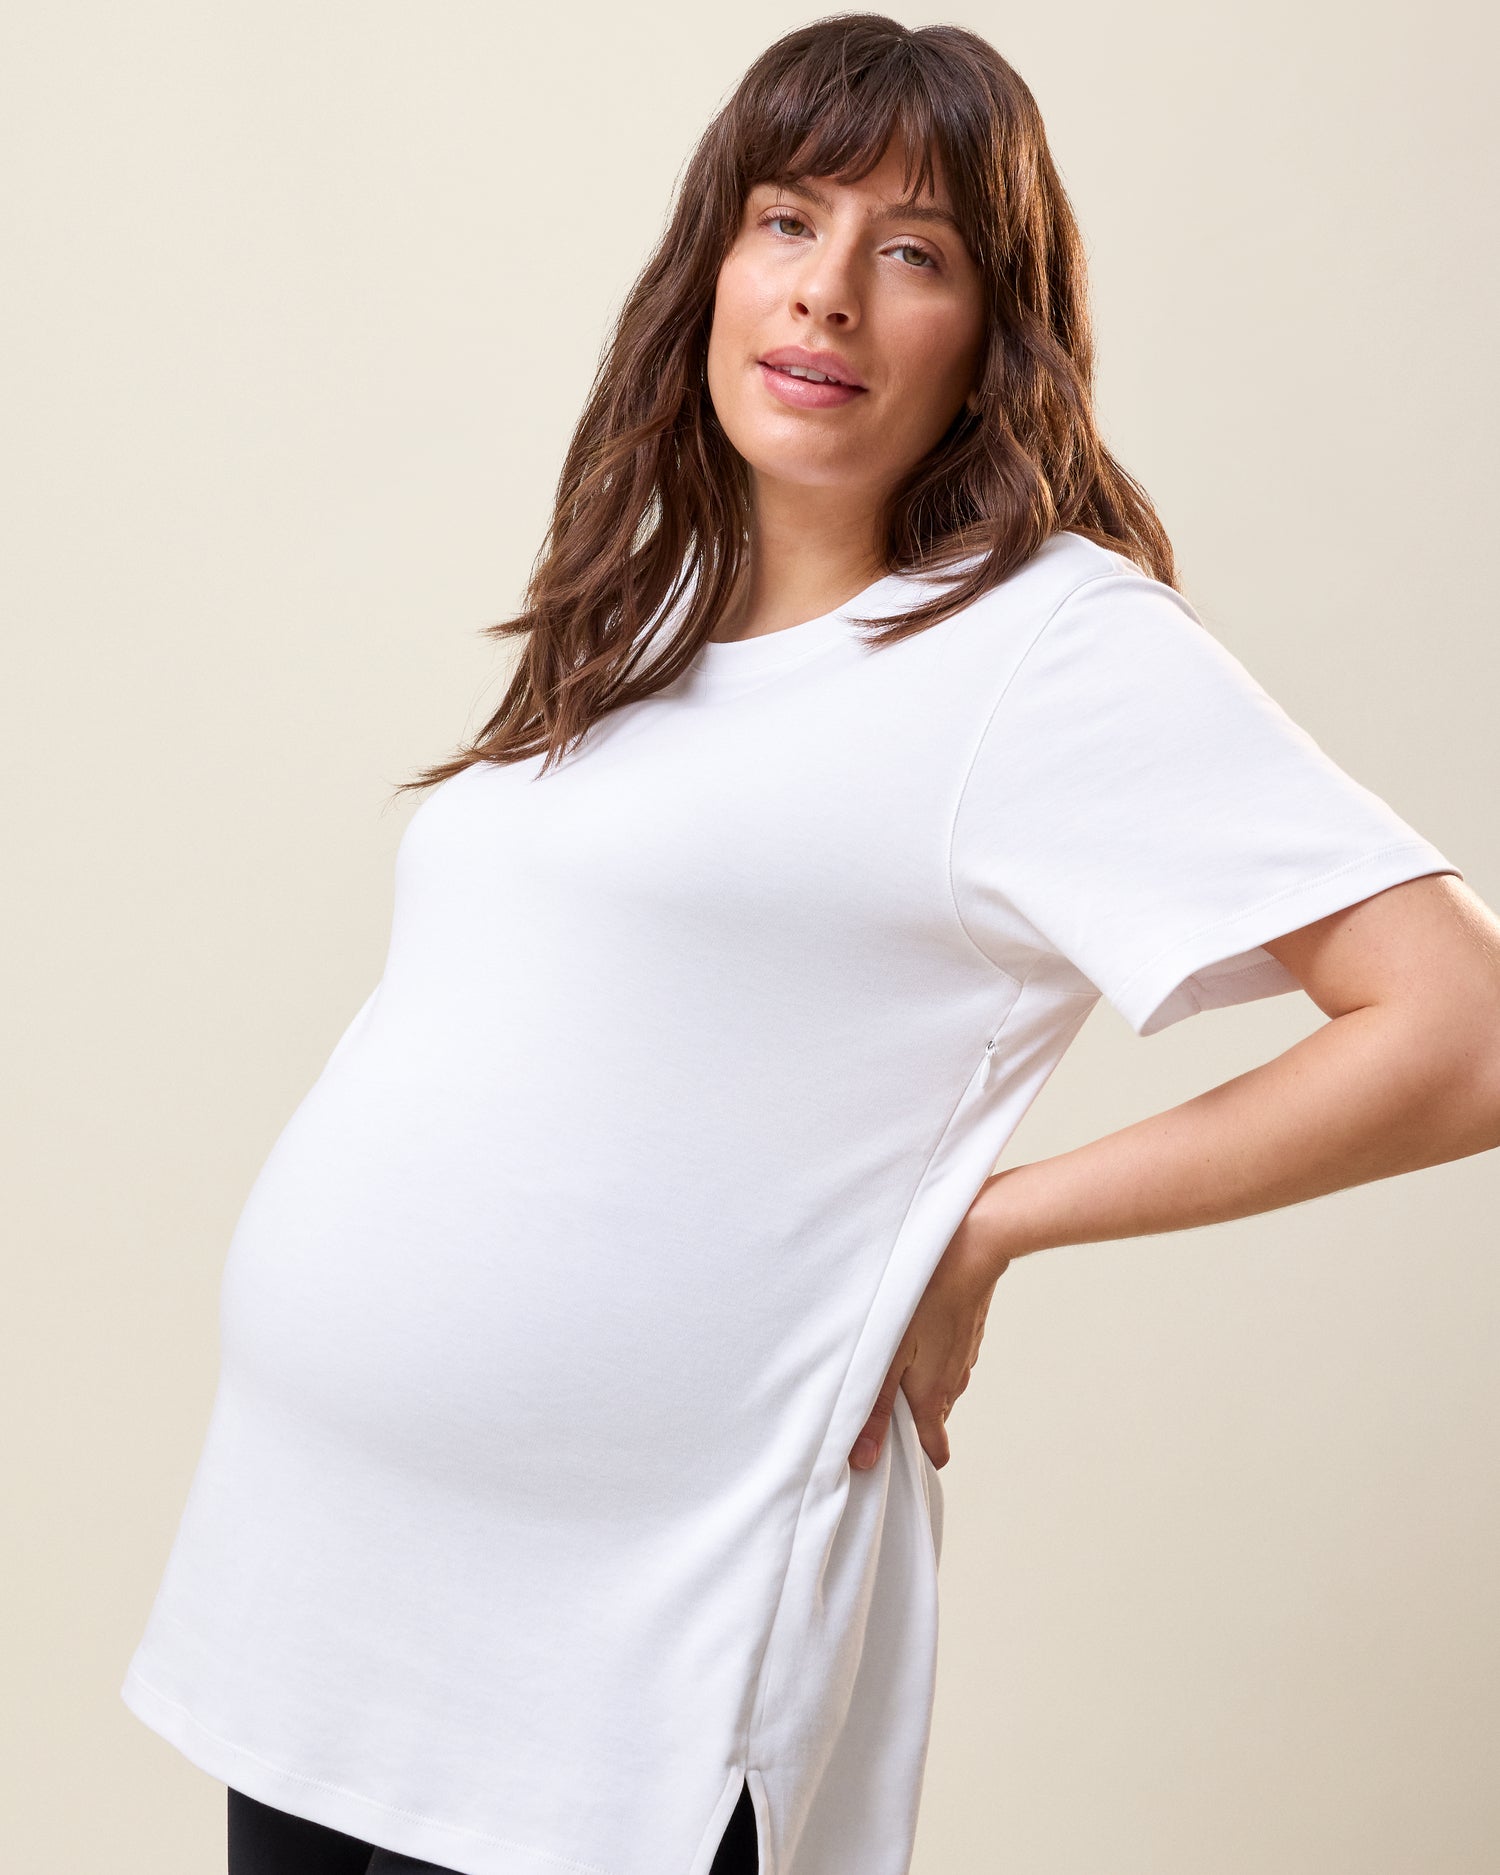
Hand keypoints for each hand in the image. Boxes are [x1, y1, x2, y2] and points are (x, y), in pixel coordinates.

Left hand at [850, 1172, 1019, 1472]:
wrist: (974, 1242)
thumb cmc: (927, 1294)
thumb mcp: (888, 1355)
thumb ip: (875, 1407)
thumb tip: (865, 1458)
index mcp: (935, 1393)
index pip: (933, 1444)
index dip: (918, 1454)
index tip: (898, 1460)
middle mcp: (955, 1377)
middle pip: (934, 1411)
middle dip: (912, 1417)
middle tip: (882, 1413)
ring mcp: (964, 1350)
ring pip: (941, 1380)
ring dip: (919, 1382)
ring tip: (892, 1371)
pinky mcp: (966, 1325)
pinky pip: (947, 1352)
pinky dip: (930, 1354)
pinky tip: (913, 1333)